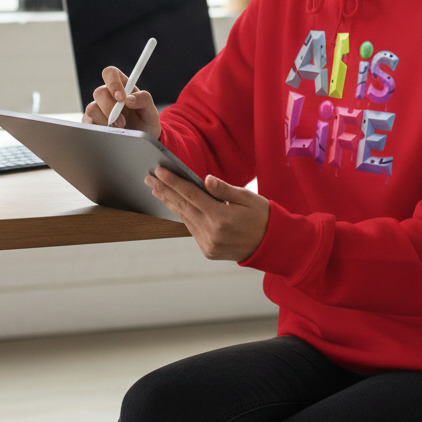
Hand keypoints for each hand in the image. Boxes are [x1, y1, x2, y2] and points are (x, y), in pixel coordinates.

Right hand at [83, 66, 161, 138]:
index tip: (121, 98)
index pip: (110, 73)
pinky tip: (108, 133)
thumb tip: (129, 99)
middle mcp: (108, 95)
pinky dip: (98, 128)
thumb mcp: (150, 110)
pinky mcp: (92, 122)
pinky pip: (87, 122)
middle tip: (122, 122)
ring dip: (105, 121)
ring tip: (119, 130)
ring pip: (92, 108)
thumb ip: (144, 99)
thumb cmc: (145, 121)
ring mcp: (98, 108)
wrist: (141, 140)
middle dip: (110, 108)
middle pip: (99, 92)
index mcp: (122, 86)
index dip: (113, 83)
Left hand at [145, 166, 269, 261]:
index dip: (173, 181)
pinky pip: (191, 229)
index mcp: (221, 217)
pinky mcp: (208, 250)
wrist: (272, 245)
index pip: (191, 194)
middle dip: (164, 190)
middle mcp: (211, 232)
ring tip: (156, 189)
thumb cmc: (262, 216)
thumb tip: (205, 179)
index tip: (159, 171)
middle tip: (149, 178)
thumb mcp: (247, 197)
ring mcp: (208, 243)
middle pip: (182, 206)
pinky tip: (174, 205)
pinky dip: (182, 215)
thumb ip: (224, 189)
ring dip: (169, 202)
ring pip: (184, 218)